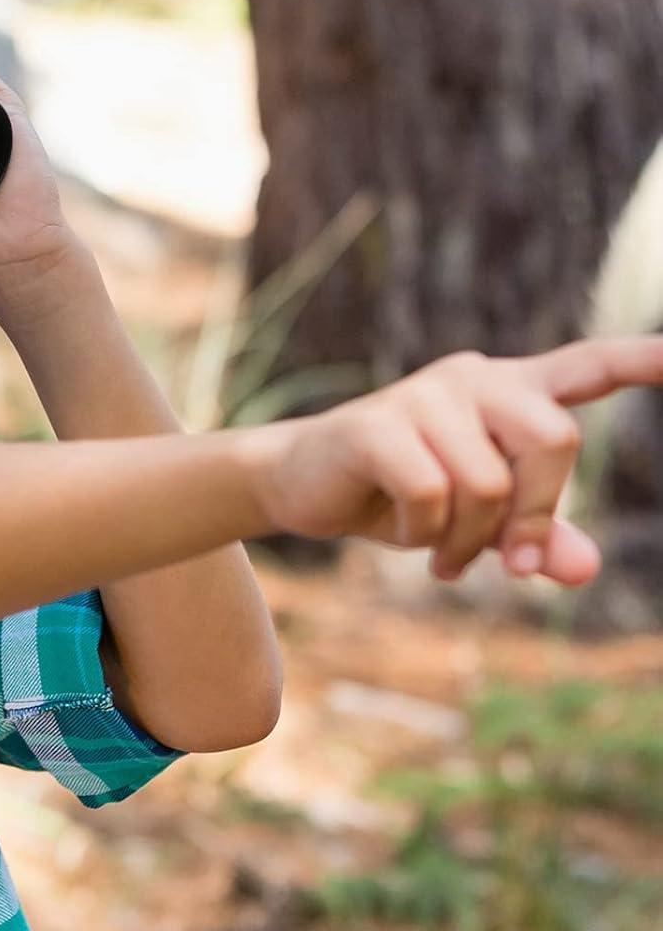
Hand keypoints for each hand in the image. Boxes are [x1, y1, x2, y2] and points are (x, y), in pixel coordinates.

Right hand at [242, 337, 662, 584]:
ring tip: (440, 552)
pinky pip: (432, 494)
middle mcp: (473, 377)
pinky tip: (401, 530)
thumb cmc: (400, 496)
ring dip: (468, 541)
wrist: (302, 485)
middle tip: (508, 561)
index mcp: (508, 391)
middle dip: (535, 513)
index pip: (588, 366)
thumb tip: (580, 569)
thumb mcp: (478, 524)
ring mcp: (423, 394)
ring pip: (488, 484)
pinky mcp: (377, 423)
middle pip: (553, 440)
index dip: (641, 360)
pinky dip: (422, 533)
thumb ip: (537, 539)